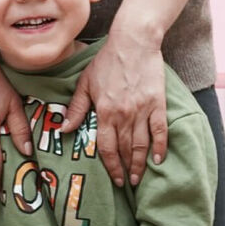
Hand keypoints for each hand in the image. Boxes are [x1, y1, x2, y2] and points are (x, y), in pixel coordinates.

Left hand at [62, 25, 166, 187]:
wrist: (133, 42)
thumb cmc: (106, 62)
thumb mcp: (85, 83)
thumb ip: (77, 109)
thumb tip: (64, 129)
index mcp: (105, 111)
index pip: (106, 147)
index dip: (110, 166)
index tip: (113, 179)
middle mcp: (124, 115)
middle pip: (124, 149)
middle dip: (125, 169)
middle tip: (126, 183)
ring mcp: (142, 110)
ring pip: (142, 144)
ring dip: (140, 164)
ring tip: (138, 178)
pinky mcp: (157, 104)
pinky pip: (160, 131)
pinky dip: (160, 146)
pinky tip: (158, 159)